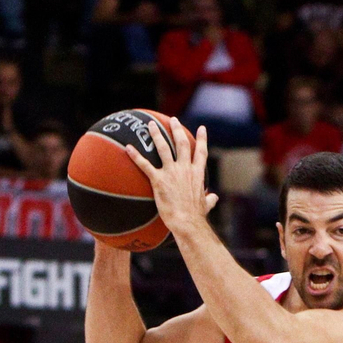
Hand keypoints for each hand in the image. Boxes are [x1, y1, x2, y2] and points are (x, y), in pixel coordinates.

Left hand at [124, 118, 219, 235]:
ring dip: (157, 135)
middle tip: (173, 120)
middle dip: (177, 130)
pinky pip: (145, 165)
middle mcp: (185, 169)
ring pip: (163, 148)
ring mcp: (171, 173)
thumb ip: (209, 199)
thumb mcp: (206, 205)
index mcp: (197, 174)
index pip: (201, 152)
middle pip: (182, 143)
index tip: (202, 128)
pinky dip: (136, 156)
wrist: (187, 222)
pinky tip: (128, 148)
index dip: (202, 139)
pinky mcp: (158, 180)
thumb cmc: (196, 216)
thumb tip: (214, 198)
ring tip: (151, 124)